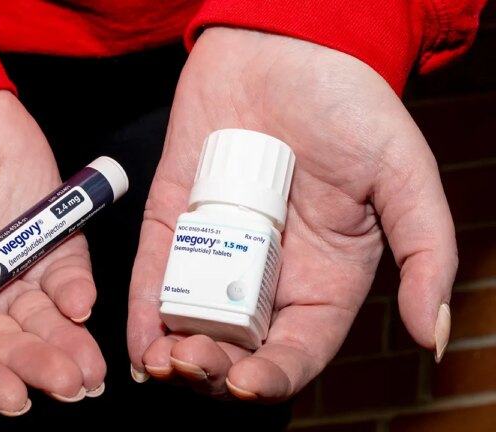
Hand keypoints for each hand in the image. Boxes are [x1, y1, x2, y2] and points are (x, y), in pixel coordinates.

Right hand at [0, 91, 104, 412]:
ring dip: (66, 346)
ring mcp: (12, 280)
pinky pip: (68, 279)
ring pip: (41, 326)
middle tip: (65, 384)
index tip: (8, 397)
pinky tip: (81, 304)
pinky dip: (77, 292)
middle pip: (2, 352)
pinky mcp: (49, 250)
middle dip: (33, 369)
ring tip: (87, 369)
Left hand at [127, 28, 456, 400]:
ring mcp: (216, 247)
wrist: (286, 44)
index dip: (273, 376)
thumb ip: (426, 253)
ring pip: (192, 318)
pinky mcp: (174, 217)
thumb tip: (434, 334)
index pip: (297, 348)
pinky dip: (144, 308)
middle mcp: (266, 272)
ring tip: (163, 361)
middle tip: (193, 366)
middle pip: (238, 345)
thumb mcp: (403, 176)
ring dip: (174, 350)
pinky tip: (140, 339)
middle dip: (214, 368)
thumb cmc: (351, 105)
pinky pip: (155, 270)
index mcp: (323, 277)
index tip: (247, 385)